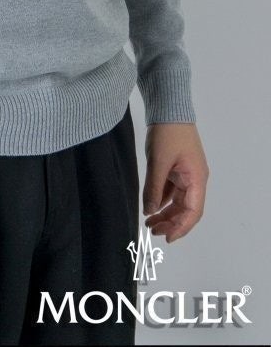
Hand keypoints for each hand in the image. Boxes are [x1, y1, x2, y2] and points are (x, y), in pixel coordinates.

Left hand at [143, 123, 208, 242]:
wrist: (168, 107)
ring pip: (179, 200)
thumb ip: (154, 188)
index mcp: (197, 179)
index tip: (167, 238)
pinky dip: (163, 199)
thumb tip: (149, 212)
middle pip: (186, 208)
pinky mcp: (177, 167)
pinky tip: (151, 206)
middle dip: (171, 222)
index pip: (193, 211)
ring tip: (149, 222)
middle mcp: (195, 178)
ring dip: (166, 212)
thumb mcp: (158, 162)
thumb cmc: (167, 133)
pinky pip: (172, 190)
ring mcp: (186, 173)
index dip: (181, 227)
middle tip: (152, 231)